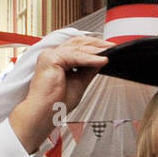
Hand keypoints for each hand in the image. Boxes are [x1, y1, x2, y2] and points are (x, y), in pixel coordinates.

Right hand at [9, 36, 108, 151]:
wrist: (45, 114)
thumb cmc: (56, 103)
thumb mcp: (80, 83)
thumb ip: (88, 70)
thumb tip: (101, 60)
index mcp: (57, 60)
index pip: (77, 47)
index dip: (93, 46)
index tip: (108, 49)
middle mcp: (52, 55)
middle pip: (77, 43)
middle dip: (97, 44)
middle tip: (112, 47)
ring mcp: (50, 55)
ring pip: (77, 48)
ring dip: (96, 50)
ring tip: (109, 53)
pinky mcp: (50, 58)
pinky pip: (75, 56)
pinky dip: (90, 59)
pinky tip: (101, 61)